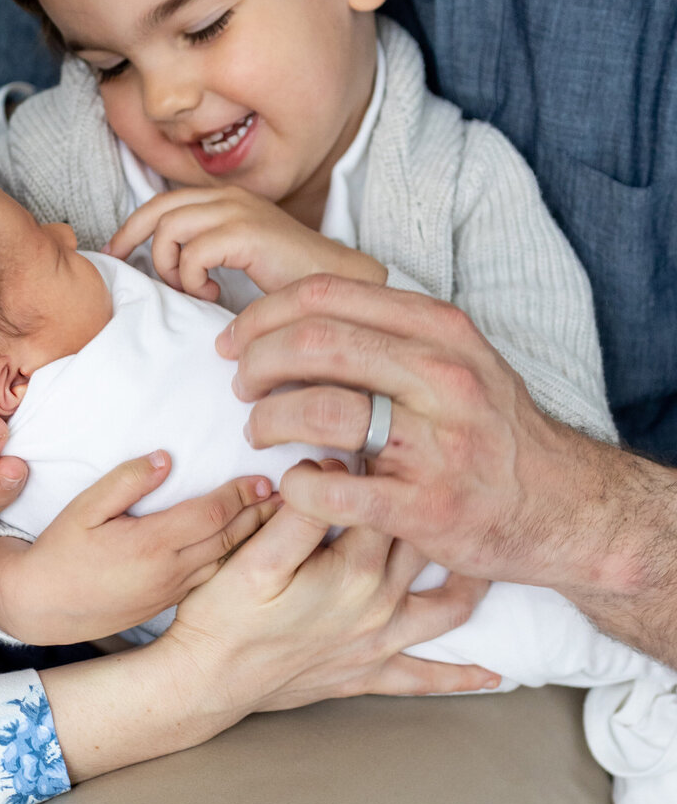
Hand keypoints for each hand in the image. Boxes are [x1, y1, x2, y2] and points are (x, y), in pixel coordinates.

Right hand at [0, 451, 277, 644]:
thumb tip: (165, 458)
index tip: (265, 479)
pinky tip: (251, 551)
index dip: (241, 496)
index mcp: (152, 544)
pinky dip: (237, 562)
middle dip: (261, 516)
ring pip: (226, 563)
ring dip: (255, 541)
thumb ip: (125, 481)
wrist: (40, 607)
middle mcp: (170, 571)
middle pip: (229, 540)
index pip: (210, 515)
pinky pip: (213, 579)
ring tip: (281, 520)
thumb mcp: (83, 508)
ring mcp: (172, 591)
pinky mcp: (168, 604)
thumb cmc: (59, 552)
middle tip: (292, 496)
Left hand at [107, 187, 386, 300]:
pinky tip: (214, 295)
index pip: (163, 201)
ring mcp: (238, 211)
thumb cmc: (289, 276)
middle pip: (158, 209)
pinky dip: (194, 280)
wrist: (336, 282)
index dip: (132, 225)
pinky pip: (193, 254)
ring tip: (194, 290)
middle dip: (131, 238)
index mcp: (226, 198)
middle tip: (125, 266)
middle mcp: (229, 197)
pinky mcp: (246, 233)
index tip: (115, 251)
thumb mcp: (238, 255)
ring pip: (170, 230)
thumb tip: (167, 264)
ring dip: (171, 268)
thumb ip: (207, 247)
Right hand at [167, 461, 498, 718]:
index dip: (380, 467)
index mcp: (353, 571)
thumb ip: (300, 513)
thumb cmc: (224, 616)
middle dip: (435, 510)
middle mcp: (380, 607)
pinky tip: (493, 674)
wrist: (207, 683)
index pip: (383, 502)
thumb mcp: (253, 556)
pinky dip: (461, 677)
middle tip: (448, 478)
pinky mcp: (369, 674)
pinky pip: (426, 678)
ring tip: (490, 556)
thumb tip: (334, 470)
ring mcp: (379, 643)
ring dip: (472, 581)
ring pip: (446, 608)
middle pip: (424, 545)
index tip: (376, 441)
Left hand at [216, 272, 608, 589]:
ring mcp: (436, 444)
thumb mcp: (459, 359)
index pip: (326, 295)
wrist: (566, 508)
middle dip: (255, 361)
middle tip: (240, 384)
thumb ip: (391, 333)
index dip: (264, 314)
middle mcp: (442, 377)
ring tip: (259, 431)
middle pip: (313, 343)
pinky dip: (296, 486)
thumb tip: (298, 317)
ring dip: (266, 420)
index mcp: (441, 330)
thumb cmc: (494, 432)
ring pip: (317, 410)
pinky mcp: (424, 508)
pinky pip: (331, 490)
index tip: (237, 338)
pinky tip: (296, 484)